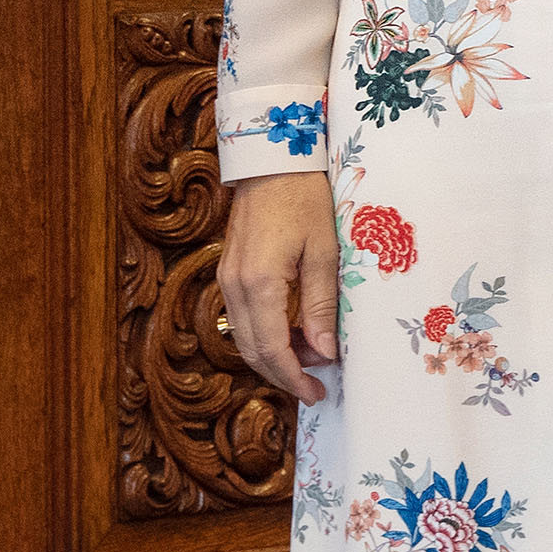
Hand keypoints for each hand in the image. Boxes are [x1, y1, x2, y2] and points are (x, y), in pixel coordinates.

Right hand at [221, 168, 340, 404]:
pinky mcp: (229, 270)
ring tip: (312, 356)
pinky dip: (266, 334)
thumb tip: (325, 353)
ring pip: (244, 336)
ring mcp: (227, 277)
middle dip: (284, 373)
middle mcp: (235, 285)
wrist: (272, 158)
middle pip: (252, 350)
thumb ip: (321, 306)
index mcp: (260, 283)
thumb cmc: (305, 197)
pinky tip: (294, 331)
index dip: (294, 378)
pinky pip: (243, 317)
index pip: (272, 350)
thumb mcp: (324, 252)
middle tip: (317, 383)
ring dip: (275, 354)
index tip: (318, 393)